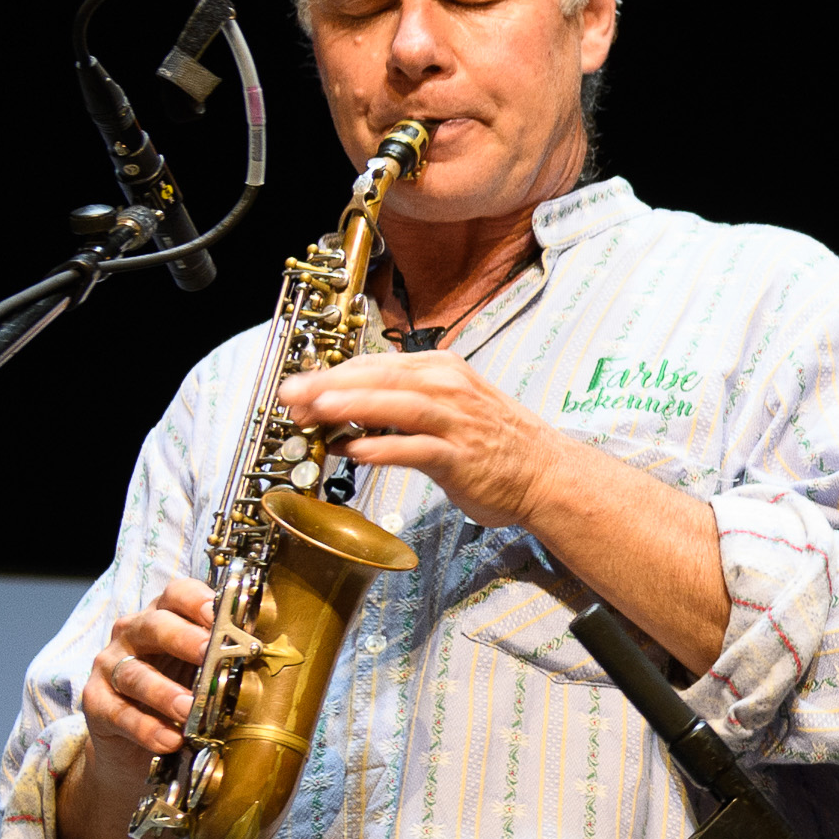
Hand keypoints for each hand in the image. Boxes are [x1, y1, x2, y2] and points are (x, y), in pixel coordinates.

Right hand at [75, 577, 218, 784]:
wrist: (137, 747)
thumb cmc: (182, 693)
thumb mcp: (206, 671)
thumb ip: (228, 659)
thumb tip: (271, 655)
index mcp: (165, 616)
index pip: (177, 594)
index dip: (197, 600)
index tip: (220, 614)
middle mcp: (133, 634)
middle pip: (154, 626)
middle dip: (183, 638)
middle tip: (208, 654)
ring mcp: (110, 666)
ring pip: (135, 673)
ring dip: (165, 693)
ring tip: (190, 709)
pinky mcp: (96, 702)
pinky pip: (119, 712)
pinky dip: (145, 728)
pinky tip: (169, 740)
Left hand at [285, 351, 570, 531]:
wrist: (546, 473)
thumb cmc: (494, 443)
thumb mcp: (449, 407)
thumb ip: (402, 406)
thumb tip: (346, 415)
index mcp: (441, 370)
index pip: (376, 365)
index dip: (332, 373)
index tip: (298, 385)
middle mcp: (447, 388)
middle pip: (380, 379)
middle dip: (330, 385)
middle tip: (292, 396)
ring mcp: (456, 422)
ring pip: (397, 406)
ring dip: (353, 407)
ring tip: (316, 411)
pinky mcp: (460, 458)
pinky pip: (416, 449)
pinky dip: (383, 449)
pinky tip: (354, 453)